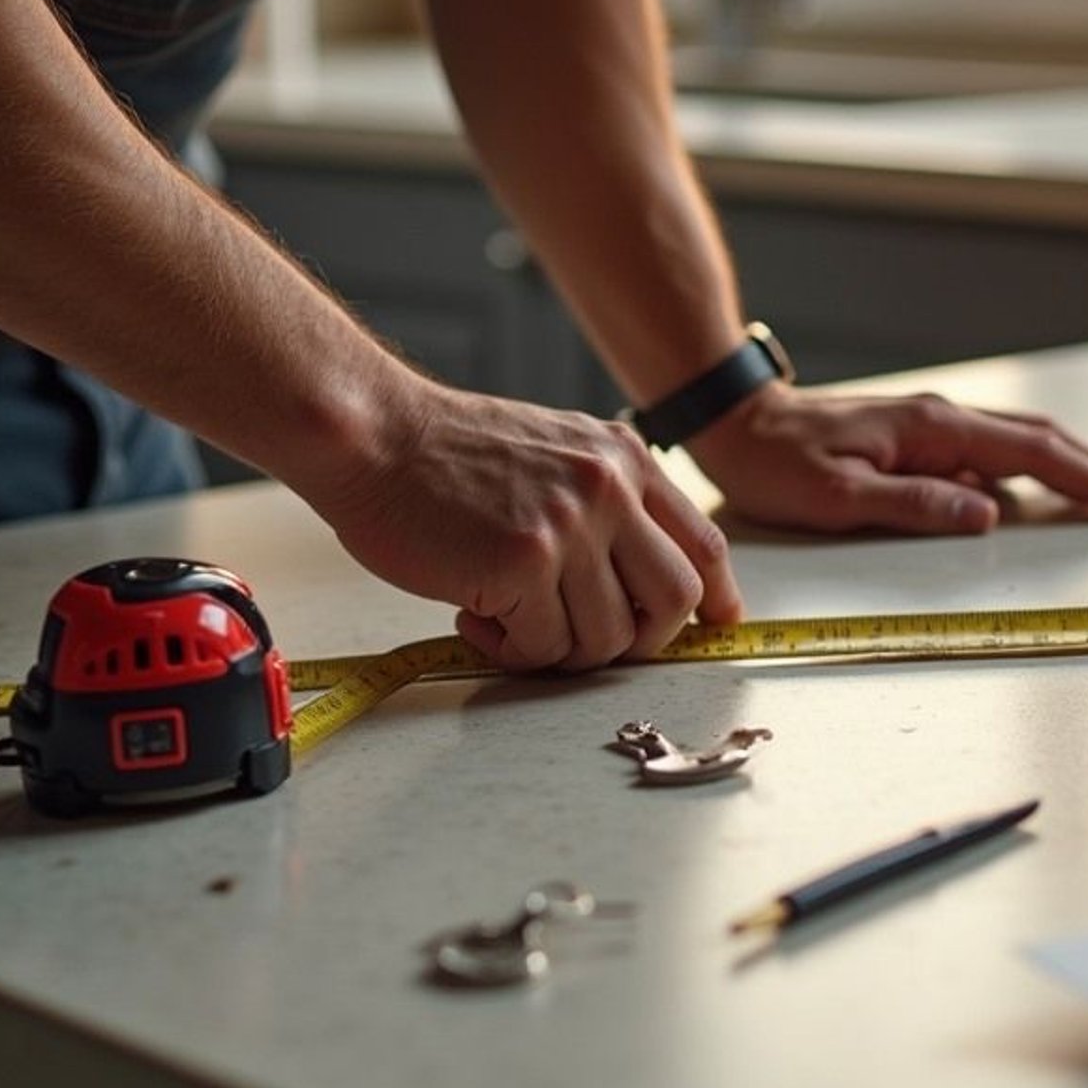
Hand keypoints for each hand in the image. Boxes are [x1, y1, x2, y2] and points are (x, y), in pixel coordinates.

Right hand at [313, 382, 741, 670]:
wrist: (372, 436)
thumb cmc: (446, 456)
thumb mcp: (554, 452)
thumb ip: (606, 502)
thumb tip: (644, 576)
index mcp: (624, 460)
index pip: (703, 543)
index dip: (715, 597)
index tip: (712, 625)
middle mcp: (609, 489)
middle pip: (675, 601)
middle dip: (639, 642)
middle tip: (582, 640)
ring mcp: (570, 526)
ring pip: (607, 638)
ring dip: (557, 650)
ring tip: (506, 620)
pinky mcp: (524, 563)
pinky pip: (543, 648)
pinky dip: (510, 651)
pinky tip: (474, 616)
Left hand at [686, 383, 1087, 534]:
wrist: (738, 424)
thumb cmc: (777, 463)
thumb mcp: (838, 496)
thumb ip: (915, 505)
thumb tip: (988, 514)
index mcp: (934, 429)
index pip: (1033, 452)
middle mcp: (943, 420)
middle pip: (1043, 441)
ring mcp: (934, 428)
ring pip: (1022, 445)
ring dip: (1074, 468)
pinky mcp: (922, 441)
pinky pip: (994, 454)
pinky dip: (1033, 472)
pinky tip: (1046, 496)